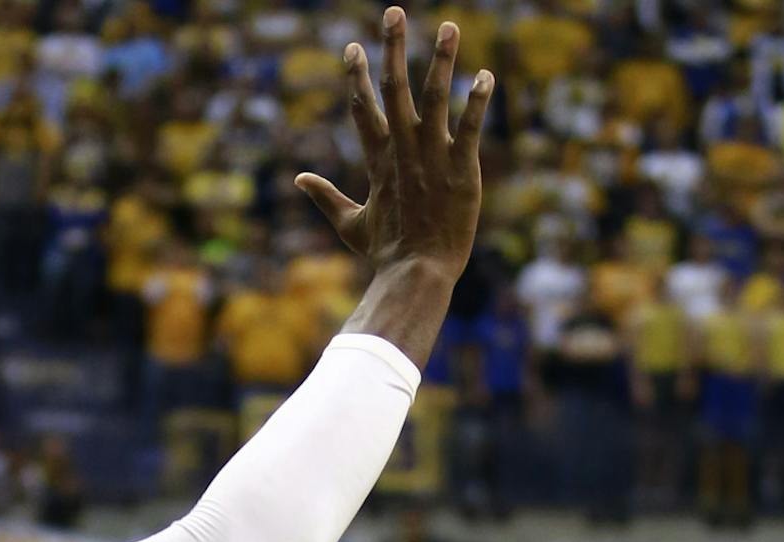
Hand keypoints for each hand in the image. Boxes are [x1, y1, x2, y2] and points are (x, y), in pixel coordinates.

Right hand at [295, 7, 492, 277]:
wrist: (416, 273)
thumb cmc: (386, 253)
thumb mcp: (350, 225)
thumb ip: (326, 197)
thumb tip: (298, 180)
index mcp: (379, 161)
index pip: (364, 108)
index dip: (356, 76)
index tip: (353, 48)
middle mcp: (403, 151)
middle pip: (395, 89)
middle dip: (393, 48)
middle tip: (394, 12)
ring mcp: (433, 157)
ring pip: (434, 98)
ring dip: (442, 60)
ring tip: (450, 26)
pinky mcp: (461, 170)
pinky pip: (470, 128)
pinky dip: (476, 102)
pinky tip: (484, 76)